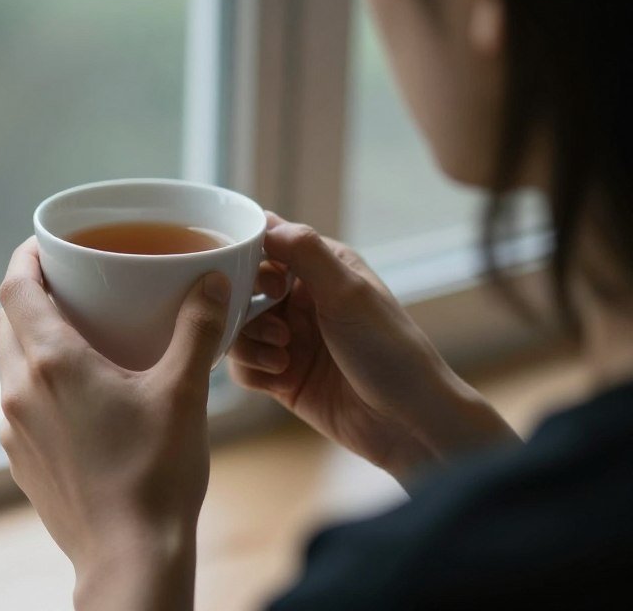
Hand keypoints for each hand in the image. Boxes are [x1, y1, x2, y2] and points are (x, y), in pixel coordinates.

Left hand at [0, 237, 230, 610]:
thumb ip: (197, 330)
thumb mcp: (184, 393)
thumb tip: (213, 281)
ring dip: (30, 336)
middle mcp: (20, 389)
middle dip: (29, 293)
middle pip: (6, 320)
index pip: (14, 287)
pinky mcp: (20, 458)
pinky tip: (77, 391)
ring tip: (75, 332)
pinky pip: (16, 399)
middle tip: (68, 282)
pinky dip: (35, 378)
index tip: (45, 244)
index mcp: (53, 363)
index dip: (25, 257)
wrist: (129, 557)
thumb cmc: (156, 475)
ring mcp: (15, 428)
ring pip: (7, 361)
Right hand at [229, 214, 518, 488]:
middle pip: (241, 288)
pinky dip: (253, 371)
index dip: (252, 259)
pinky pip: (242, 366)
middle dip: (246, 308)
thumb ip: (305, 252)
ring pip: (237, 328)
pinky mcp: (282, 376)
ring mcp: (291, 339)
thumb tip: (263, 222)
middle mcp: (302, 299)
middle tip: (279, 330)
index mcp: (322, 268)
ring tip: (283, 357)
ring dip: (251, 342)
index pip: (267, 242)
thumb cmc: (390, 350)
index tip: (268, 287)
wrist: (408, 423)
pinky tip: (282, 380)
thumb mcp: (348, 293)